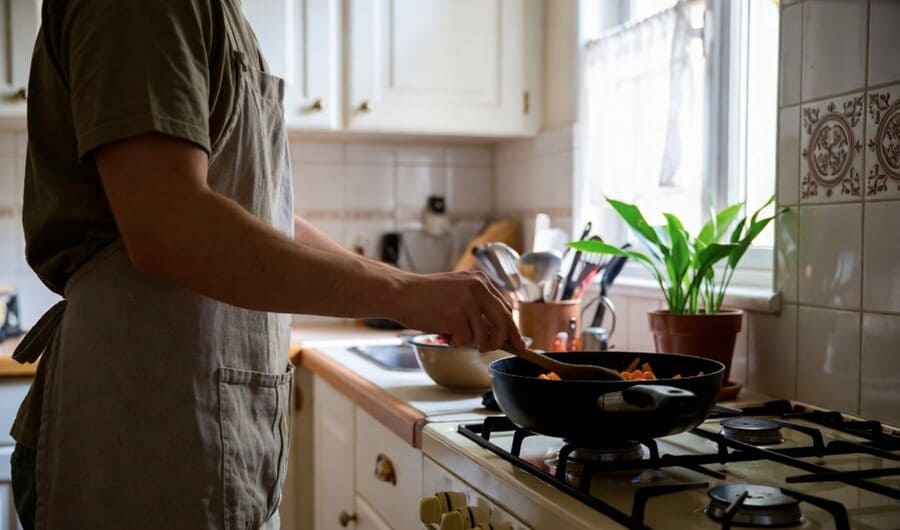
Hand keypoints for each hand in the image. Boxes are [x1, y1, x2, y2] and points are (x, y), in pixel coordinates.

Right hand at [396, 271, 525, 351]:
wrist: (401, 293)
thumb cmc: (426, 296)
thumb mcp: (458, 290)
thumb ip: (478, 305)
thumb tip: (498, 331)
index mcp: (480, 280)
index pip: (506, 307)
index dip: (512, 327)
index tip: (518, 342)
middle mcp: (478, 288)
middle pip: (503, 322)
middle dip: (501, 340)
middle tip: (495, 349)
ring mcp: (468, 302)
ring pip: (483, 336)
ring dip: (467, 341)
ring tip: (451, 332)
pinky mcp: (457, 317)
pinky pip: (465, 341)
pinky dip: (454, 342)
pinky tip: (443, 332)